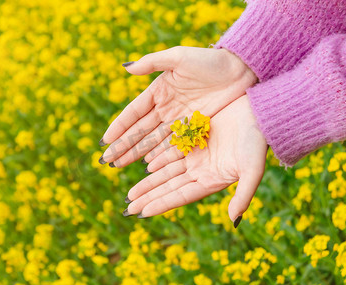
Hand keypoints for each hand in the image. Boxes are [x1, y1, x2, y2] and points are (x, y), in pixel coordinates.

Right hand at [100, 46, 256, 167]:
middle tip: (106, 161)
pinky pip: (173, 146)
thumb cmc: (210, 61)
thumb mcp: (179, 57)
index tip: (105, 141)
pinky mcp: (194, 129)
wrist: (241, 70)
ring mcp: (179, 120)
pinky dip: (160, 155)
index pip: (133, 113)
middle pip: (139, 131)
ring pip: (153, 141)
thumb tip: (126, 68)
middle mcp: (165, 108)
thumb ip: (152, 62)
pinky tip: (148, 166)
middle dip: (123, 146)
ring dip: (137, 154)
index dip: (119, 127)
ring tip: (120, 166)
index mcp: (158, 91)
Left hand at [123, 95, 267, 224]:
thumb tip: (234, 222)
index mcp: (211, 180)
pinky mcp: (193, 136)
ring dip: (148, 180)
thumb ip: (243, 195)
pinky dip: (156, 158)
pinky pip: (169, 150)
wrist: (260, 112)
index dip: (161, 204)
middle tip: (128, 206)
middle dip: (148, 196)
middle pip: (168, 186)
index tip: (141, 213)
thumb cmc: (258, 141)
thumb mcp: (252, 168)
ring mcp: (196, 154)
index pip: (180, 195)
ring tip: (131, 192)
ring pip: (165, 170)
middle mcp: (201, 170)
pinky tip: (143, 163)